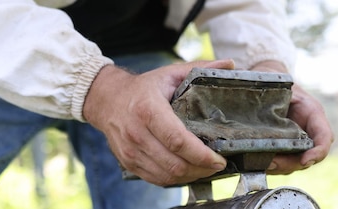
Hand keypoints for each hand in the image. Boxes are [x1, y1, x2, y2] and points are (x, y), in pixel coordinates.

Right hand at [83, 59, 234, 185]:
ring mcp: (130, 151)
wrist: (106, 99)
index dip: (202, 155)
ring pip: (166, 176)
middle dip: (201, 169)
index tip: (220, 158)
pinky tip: (188, 171)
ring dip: (190, 176)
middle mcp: (136, 133)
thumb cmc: (143, 88)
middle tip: (218, 165)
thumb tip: (231, 64)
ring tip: (206, 169)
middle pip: (174, 163)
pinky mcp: (128, 163)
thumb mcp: (170, 73)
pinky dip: (175, 180)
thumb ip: (201, 69)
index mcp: (148, 109)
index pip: (177, 141)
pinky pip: (156, 179)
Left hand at [250, 60, 333, 173]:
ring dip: (279, 167)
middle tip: (271, 163)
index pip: (324, 138)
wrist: (269, 82)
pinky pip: (282, 162)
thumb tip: (267, 115)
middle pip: (308, 157)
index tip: (305, 160)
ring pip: (294, 163)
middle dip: (290, 163)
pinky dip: (270, 165)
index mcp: (313, 114)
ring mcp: (298, 142)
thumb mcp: (280, 84)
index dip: (317, 152)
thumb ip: (279, 95)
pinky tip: (255, 161)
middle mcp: (309, 131)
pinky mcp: (285, 148)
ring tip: (261, 163)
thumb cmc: (277, 82)